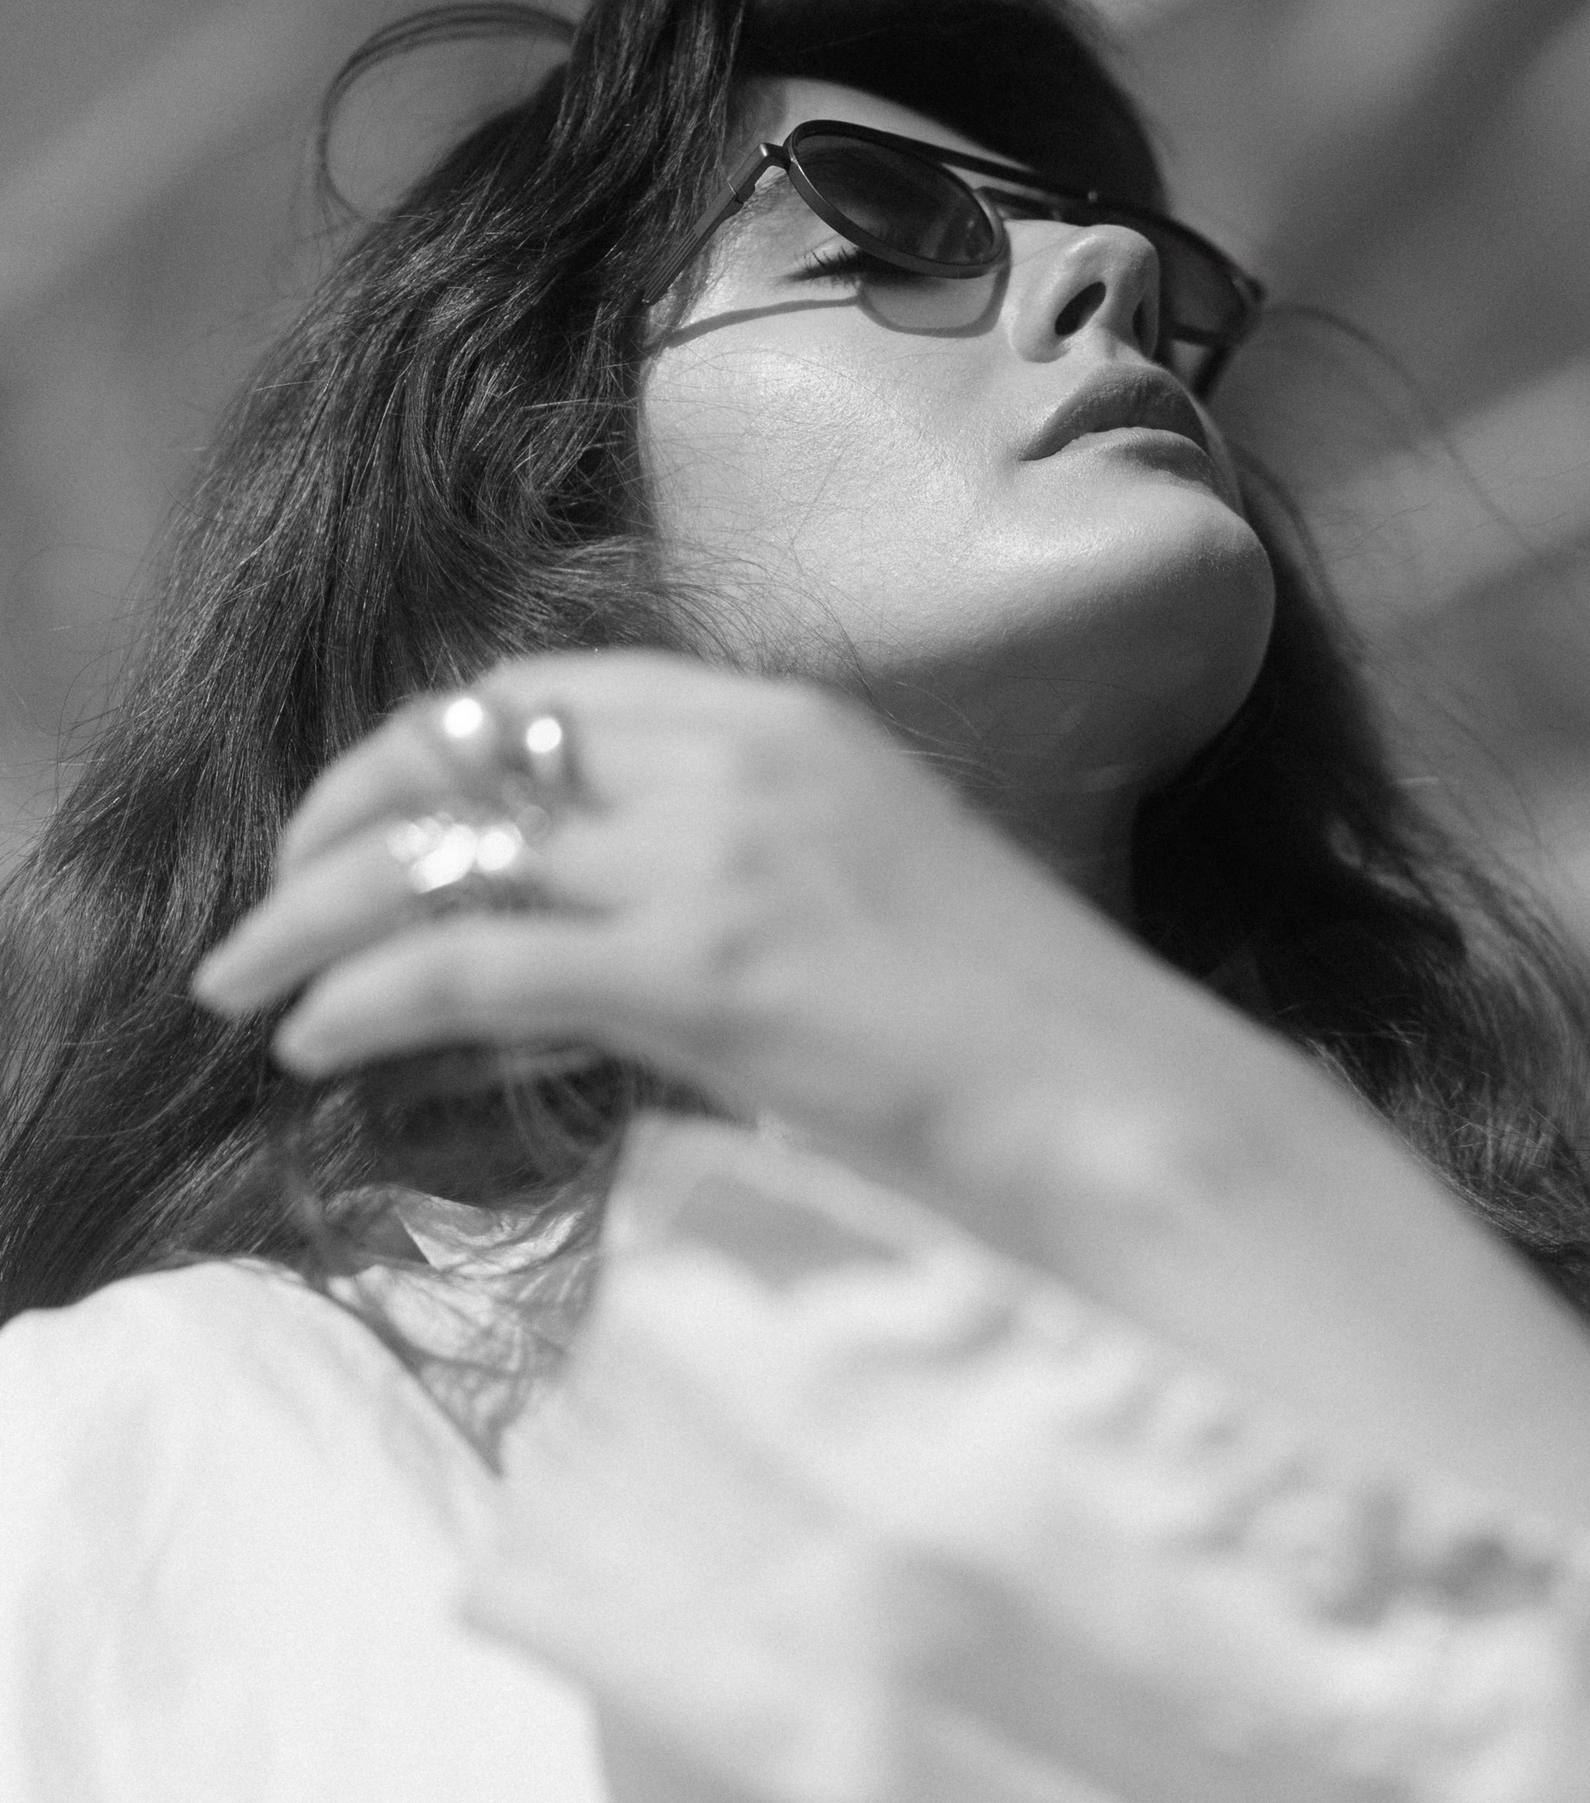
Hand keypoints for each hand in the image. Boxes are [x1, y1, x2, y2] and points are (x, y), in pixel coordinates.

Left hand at [191, 651, 1167, 1181]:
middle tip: (263, 914)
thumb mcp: (861, 908)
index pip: (543, 694)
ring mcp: (725, 856)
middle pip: (468, 747)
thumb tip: (560, 953)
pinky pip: (475, 960)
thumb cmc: (1020, 1041)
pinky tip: (317, 1048)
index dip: (417, 754)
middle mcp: (744, 757)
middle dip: (336, 823)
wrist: (1131, 1107)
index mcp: (787, 723)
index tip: (353, 833)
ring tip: (246, 989)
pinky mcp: (708, 969)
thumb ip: (723, 892)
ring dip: (314, 918)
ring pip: (446, 849)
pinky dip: (370, 998)